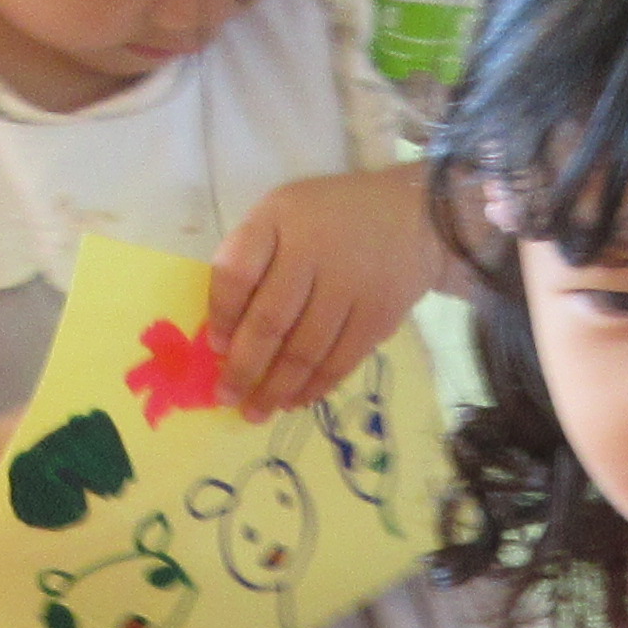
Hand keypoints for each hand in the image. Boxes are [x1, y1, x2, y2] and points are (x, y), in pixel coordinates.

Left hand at [209, 169, 445, 419]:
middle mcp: (314, 250)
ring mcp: (350, 284)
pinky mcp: (379, 315)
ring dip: (276, 388)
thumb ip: (252, 264)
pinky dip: (314, 387)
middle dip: (244, 367)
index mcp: (278, 219)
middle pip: (270, 320)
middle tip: (226, 397)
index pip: (237, 272)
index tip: (216, 347)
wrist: (411, 216)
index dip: (222, 315)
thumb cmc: (327, 221)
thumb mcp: (281, 218)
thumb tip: (225, 338)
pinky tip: (295, 400)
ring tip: (256, 411)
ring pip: (305, 349)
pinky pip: (341, 361)